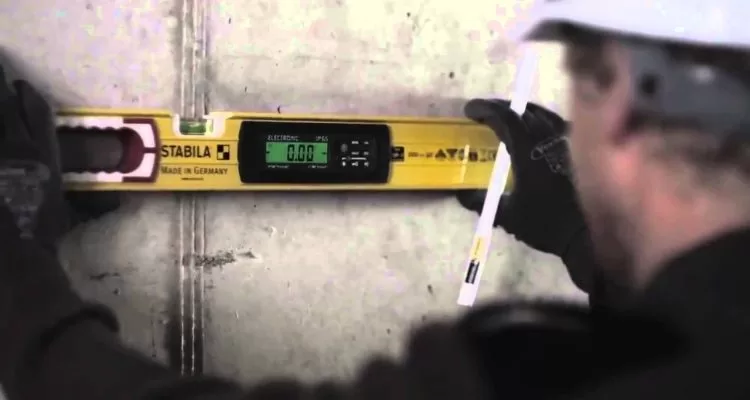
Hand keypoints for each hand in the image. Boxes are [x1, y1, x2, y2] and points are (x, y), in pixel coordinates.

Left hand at [0, 66, 118, 249]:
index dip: (29, 95)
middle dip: (2, 85)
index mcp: (41, 154)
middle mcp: (16, 146)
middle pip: (6, 105)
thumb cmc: (40, 231)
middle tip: (2, 73)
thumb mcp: (67, 216)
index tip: (22, 85)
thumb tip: (118, 201)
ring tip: (1, 95)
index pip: (37, 111)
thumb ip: (89, 205)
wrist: (10, 249)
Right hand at [456, 99, 591, 290]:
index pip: (505, 118)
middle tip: (486, 113)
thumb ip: (482, 203)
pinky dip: (544, 123)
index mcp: (528, 151)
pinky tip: (540, 133)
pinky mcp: (581, 151)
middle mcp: (550, 139)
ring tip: (511, 118)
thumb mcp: (508, 216)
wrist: (588, 236)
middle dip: (502, 108)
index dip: (485, 110)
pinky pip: (560, 126)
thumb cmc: (546, 224)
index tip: (469, 110)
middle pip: (524, 111)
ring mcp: (569, 142)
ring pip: (544, 115)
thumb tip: (461, 195)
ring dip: (524, 113)